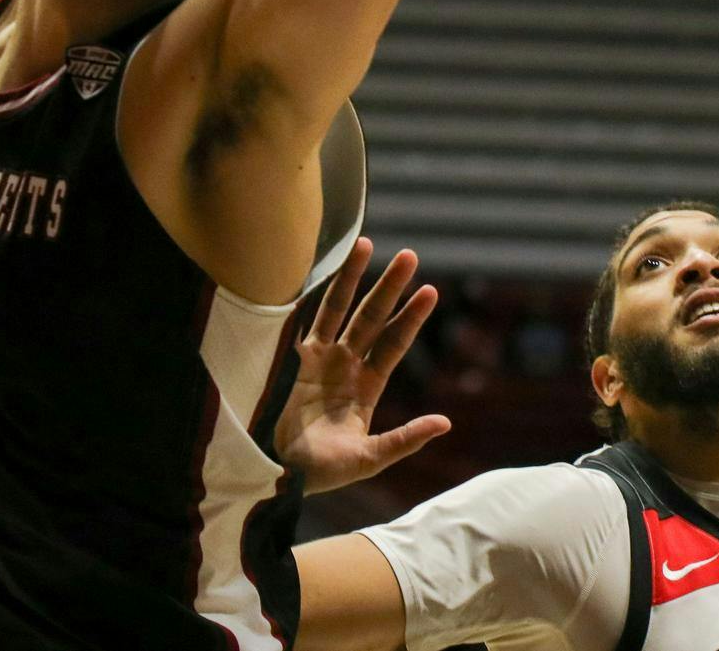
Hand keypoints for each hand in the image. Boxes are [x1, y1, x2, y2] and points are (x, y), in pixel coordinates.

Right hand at [275, 237, 449, 493]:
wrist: (273, 475)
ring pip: (337, 309)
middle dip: (389, 287)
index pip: (393, 344)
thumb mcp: (367, 459)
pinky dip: (308, 293)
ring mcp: (316, 359)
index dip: (411, 318)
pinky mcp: (287, 359)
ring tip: (365, 242)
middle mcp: (344, 365)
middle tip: (410, 255)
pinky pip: (300, 318)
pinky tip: (316, 265)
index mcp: (365, 387)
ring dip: (352, 277)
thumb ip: (403, 440)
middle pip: (371, 317)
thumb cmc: (320, 472)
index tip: (431, 290)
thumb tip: (446, 423)